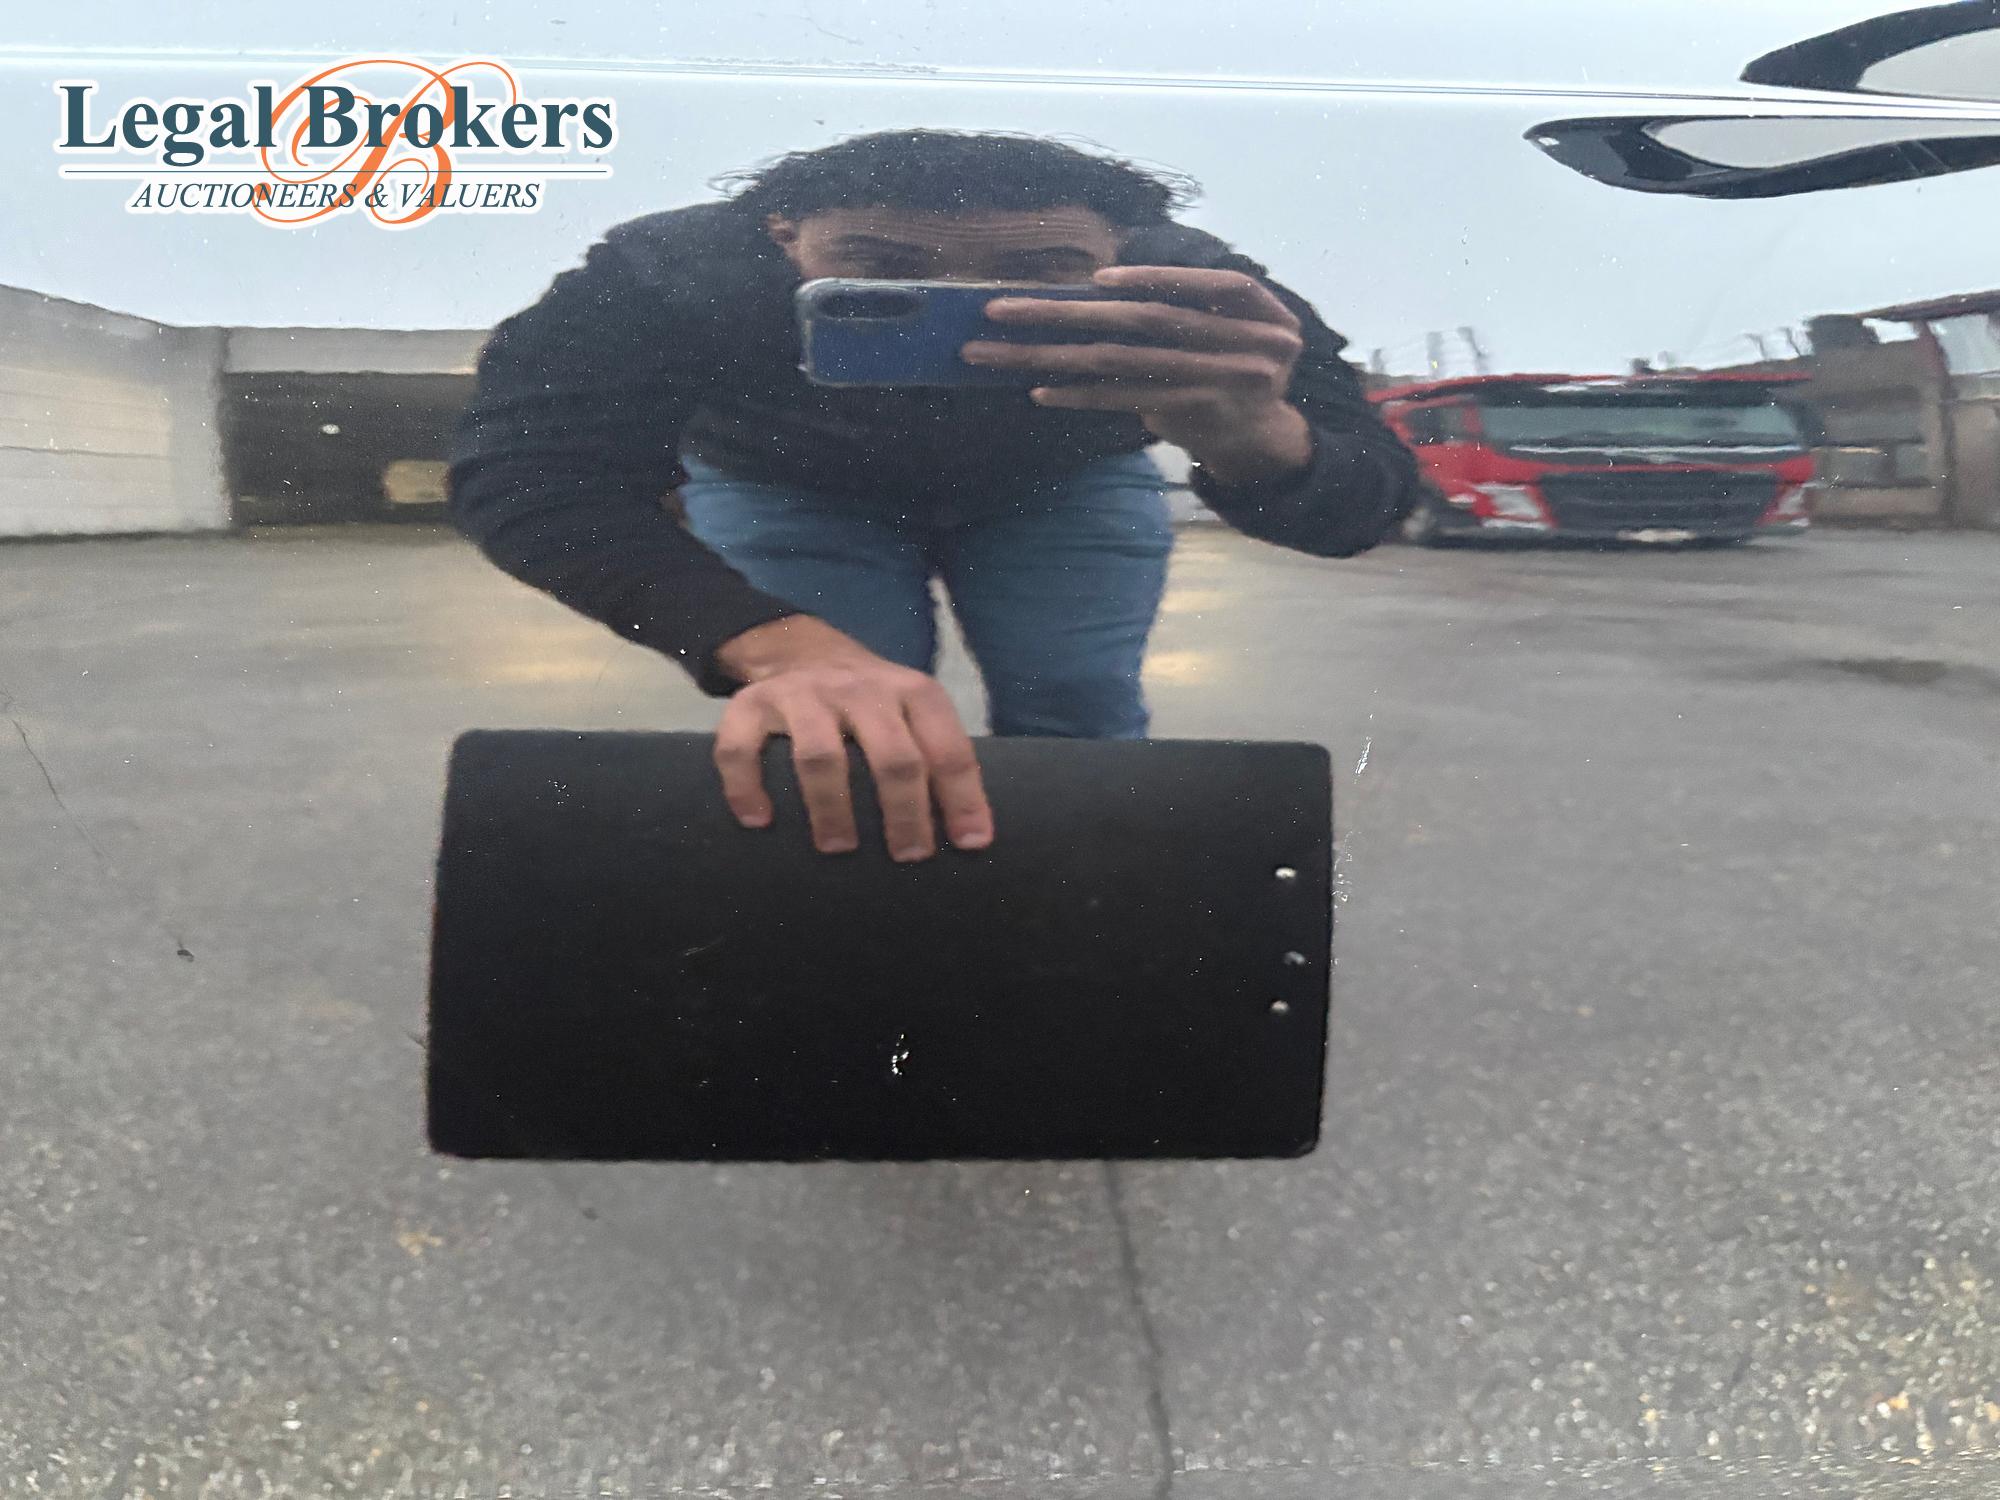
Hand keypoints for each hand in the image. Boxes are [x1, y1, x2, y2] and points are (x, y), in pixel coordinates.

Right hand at [711, 615, 993, 860]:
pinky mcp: (751, 702)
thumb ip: (938, 759)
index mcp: (912, 692)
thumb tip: (972, 839)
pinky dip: (746, 786)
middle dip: (904, 812)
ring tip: (838, 849)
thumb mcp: (912, 713)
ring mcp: (804, 694)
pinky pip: (741, 748)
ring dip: (832, 808)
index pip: (947, 748)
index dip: (963, 799)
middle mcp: (861, 689)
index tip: (969, 845)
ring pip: (821, 754)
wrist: (800, 647)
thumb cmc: (870, 704)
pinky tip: (758, 821)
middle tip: (908, 857)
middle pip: (892, 755)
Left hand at [962, 266, 1315, 485]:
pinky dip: (1080, 393)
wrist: (1262, 438)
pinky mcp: (1190, 415)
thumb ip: (1193, 303)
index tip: (1098, 279)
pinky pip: (1122, 401)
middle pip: (1144, 321)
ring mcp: (1218, 384)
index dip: (1158, 277)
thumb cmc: (1233, 366)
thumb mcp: (1239, 326)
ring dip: (1048, 355)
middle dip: (1065, 311)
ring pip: (1119, 362)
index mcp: (1261, 311)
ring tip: (992, 352)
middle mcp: (1246, 346)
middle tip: (998, 309)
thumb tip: (1098, 287)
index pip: (1210, 284)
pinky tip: (1040, 390)